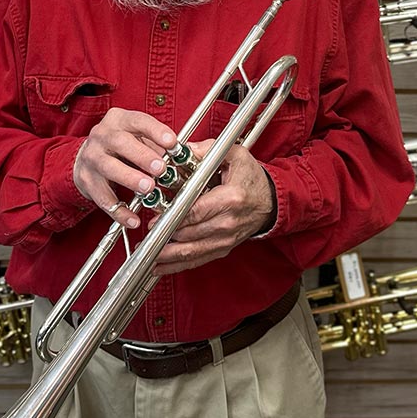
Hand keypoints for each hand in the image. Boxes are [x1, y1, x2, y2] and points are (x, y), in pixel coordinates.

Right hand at [73, 108, 176, 227]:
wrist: (86, 157)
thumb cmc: (120, 147)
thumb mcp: (137, 137)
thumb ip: (158, 145)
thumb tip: (183, 156)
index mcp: (119, 120)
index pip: (138, 121)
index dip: (155, 131)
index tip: (172, 142)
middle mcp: (102, 136)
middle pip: (120, 143)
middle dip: (142, 156)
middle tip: (161, 168)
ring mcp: (92, 158)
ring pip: (109, 168)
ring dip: (130, 178)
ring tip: (149, 189)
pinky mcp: (86, 181)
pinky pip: (103, 198)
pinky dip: (119, 211)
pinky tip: (133, 219)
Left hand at [151, 140, 275, 275]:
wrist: (271, 200)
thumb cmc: (252, 177)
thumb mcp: (234, 155)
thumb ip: (205, 150)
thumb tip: (180, 150)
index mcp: (231, 199)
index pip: (196, 212)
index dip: (173, 217)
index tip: (155, 220)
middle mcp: (228, 223)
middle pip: (189, 234)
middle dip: (164, 234)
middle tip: (145, 231)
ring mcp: (226, 239)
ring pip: (190, 252)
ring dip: (166, 255)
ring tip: (145, 253)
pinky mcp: (223, 248)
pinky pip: (197, 261)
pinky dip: (176, 266)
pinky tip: (159, 267)